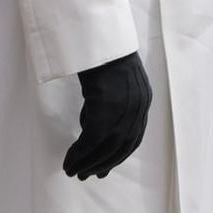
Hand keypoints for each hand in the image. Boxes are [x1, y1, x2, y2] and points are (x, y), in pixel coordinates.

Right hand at [63, 51, 151, 180]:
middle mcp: (137, 107)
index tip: (105, 169)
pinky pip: (92, 140)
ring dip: (88, 163)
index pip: (134, 138)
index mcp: (143, 99)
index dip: (118, 156)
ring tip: (73, 171)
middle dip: (102, 164)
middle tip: (86, 175)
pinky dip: (79, 154)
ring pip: (105, 147)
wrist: (99, 37)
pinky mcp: (105, 109)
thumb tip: (94, 127)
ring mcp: (123, 109)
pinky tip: (69, 161)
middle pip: (120, 146)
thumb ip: (113, 103)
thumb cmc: (103, 54)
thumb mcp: (116, 81)